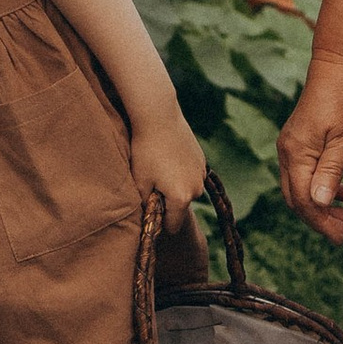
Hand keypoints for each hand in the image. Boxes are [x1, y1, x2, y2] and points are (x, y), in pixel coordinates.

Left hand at [130, 112, 208, 228]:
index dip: (160, 224)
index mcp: (181, 198)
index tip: (151, 217)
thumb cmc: (146, 151)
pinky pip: (190, 175)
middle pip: (181, 207)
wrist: (160, 118)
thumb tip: (148, 215)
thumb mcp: (140, 181)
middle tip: (152, 185)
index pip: (173, 225)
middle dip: (168, 202)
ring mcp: (201, 173)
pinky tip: (168, 158)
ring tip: (159, 168)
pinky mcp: (202, 160)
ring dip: (176, 186)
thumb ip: (145, 203)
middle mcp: (196, 189)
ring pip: (186, 190)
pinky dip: (181, 172)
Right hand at [278, 51, 342, 244]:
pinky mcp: (300, 141)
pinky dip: (323, 187)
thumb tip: (320, 203)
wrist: (340, 65)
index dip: (322, 222)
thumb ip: (331, 172)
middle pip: (297, 198)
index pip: (303, 200)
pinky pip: (305, 173)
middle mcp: (287, 152)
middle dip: (321, 219)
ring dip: (323, 205)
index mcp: (296, 153)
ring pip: (301, 188)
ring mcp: (291, 146)